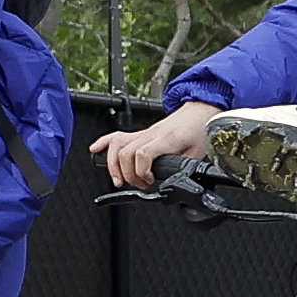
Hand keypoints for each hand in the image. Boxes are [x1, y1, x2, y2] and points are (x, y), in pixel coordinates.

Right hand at [91, 99, 219, 187]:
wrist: (200, 112)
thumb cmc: (199, 130)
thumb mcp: (197, 154)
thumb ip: (184, 168)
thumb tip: (174, 181)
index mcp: (167, 139)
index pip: (143, 153)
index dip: (141, 171)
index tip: (149, 181)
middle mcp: (151, 134)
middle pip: (126, 152)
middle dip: (128, 174)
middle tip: (140, 184)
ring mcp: (144, 132)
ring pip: (117, 145)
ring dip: (114, 165)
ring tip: (120, 180)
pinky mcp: (140, 133)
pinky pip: (117, 136)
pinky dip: (103, 143)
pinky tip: (95, 150)